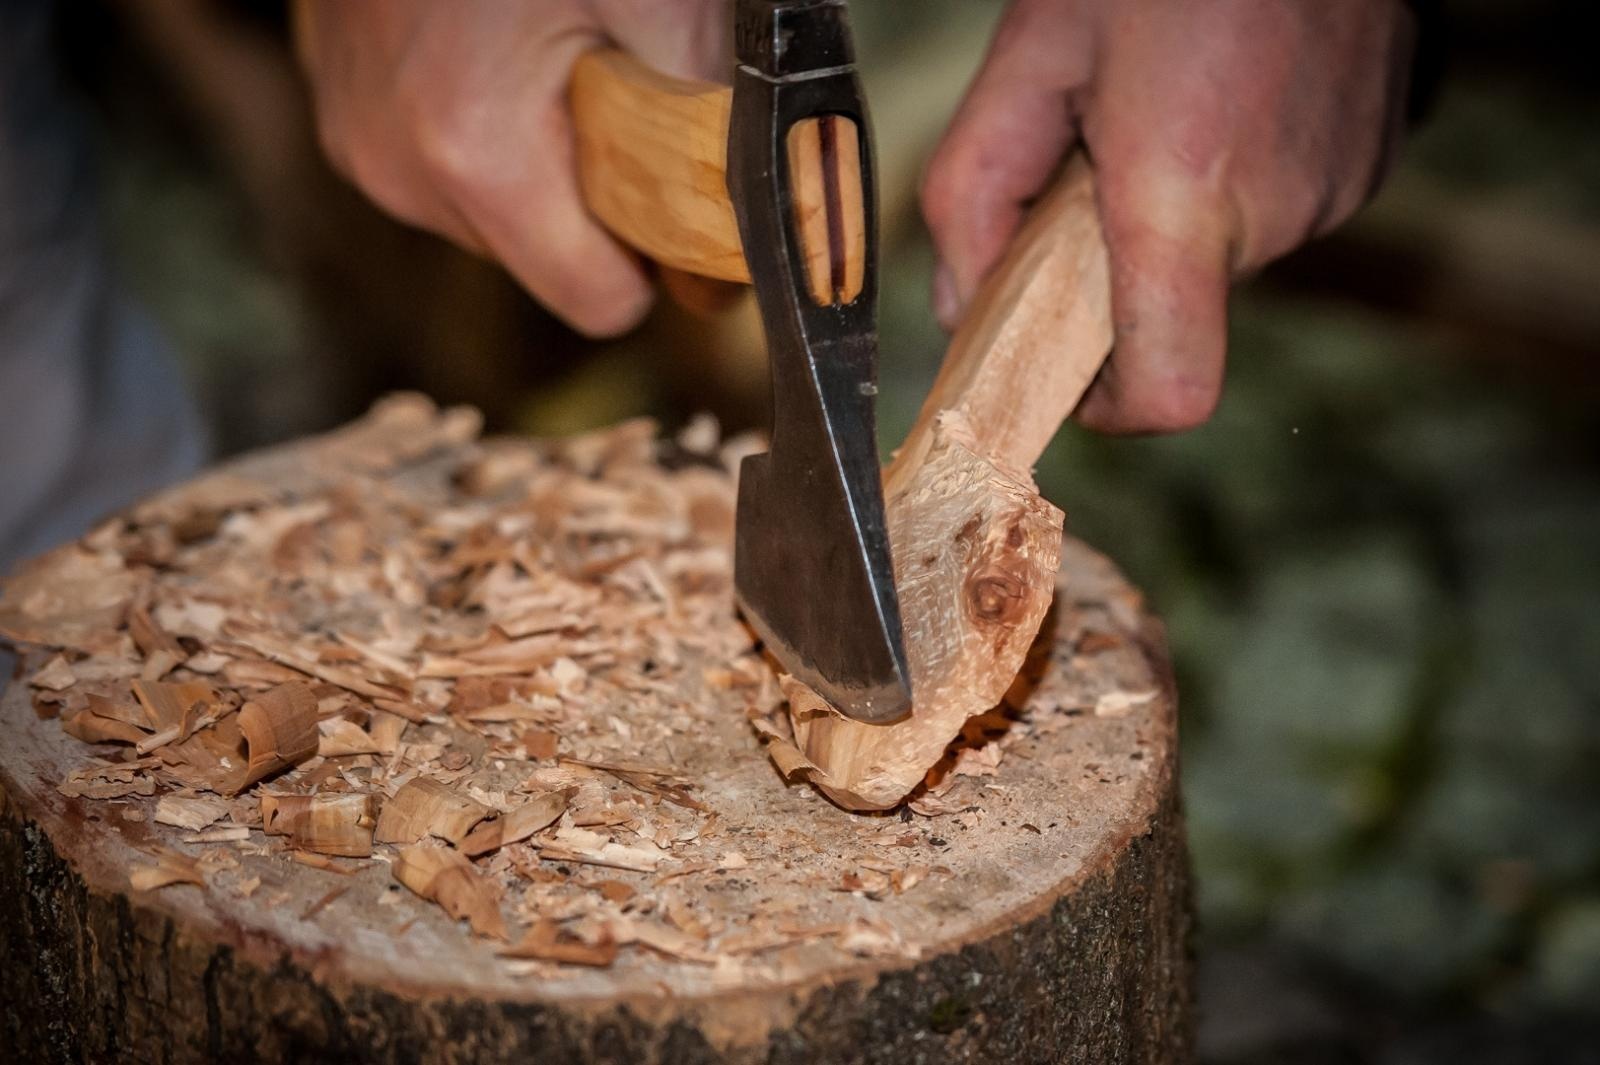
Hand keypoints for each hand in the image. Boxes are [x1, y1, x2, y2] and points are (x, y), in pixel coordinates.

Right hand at [293, 0, 724, 336]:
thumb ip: (721, 119)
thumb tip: (774, 224)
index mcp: (473, 154)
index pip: (599, 302)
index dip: (660, 260)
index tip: (688, 203)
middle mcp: (397, 167)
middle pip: (547, 254)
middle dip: (597, 191)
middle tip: (617, 85)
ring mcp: (356, 132)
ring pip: (496, 207)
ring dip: (543, 153)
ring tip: (555, 48)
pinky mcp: (339, 97)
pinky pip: (439, 153)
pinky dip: (490, 116)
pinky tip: (502, 38)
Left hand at [921, 0, 1416, 431]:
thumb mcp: (1029, 52)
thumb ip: (972, 191)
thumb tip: (960, 305)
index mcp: (1181, 192)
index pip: (1172, 391)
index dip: (1114, 408)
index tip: (1077, 375)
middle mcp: (1276, 209)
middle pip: (1178, 311)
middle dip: (1122, 263)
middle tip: (1099, 163)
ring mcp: (1338, 189)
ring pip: (1225, 257)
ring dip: (1179, 214)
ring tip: (1169, 109)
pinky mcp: (1370, 164)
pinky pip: (1281, 211)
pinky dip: (1237, 181)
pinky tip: (1224, 100)